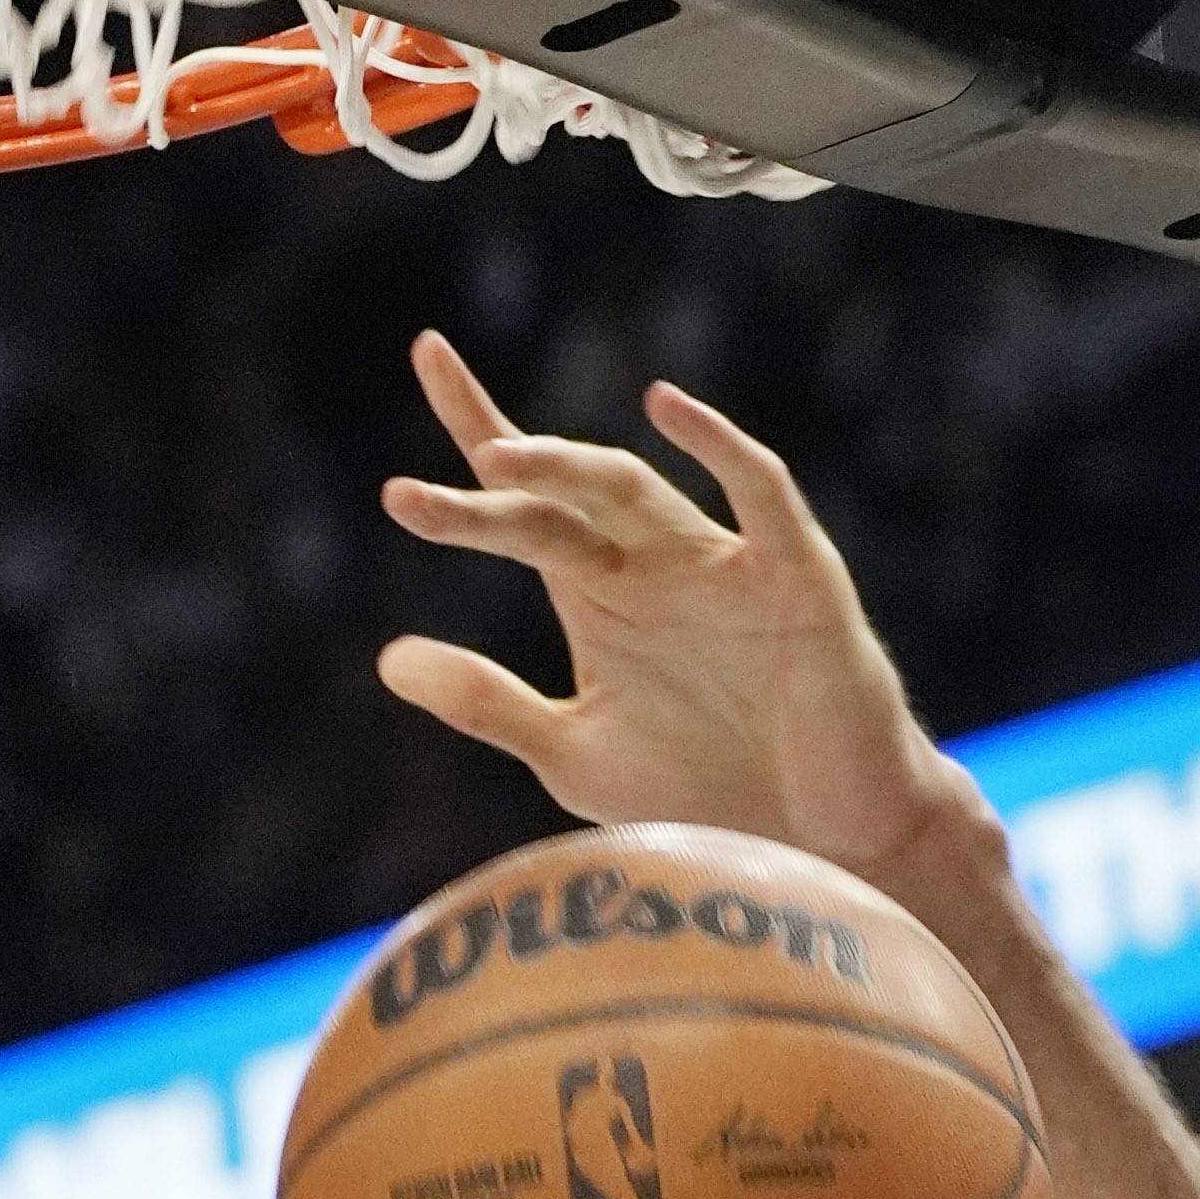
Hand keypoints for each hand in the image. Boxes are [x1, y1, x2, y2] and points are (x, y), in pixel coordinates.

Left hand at [374, 332, 983, 880]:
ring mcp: (721, 564)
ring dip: (566, 472)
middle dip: (494, 483)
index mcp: (597, 592)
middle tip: (408, 502)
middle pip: (560, 498)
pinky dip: (717, 448)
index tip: (426, 357)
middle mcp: (651, 563)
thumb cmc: (701, 790)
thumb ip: (486, 704)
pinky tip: (665, 410)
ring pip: (634, 492)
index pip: (522, 501)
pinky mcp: (792, 576)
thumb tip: (386, 658)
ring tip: (496, 463)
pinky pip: (759, 494)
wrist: (813, 840)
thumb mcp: (572, 753)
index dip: (473, 427)